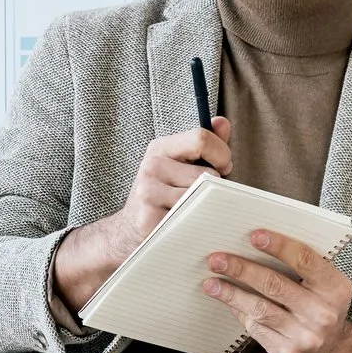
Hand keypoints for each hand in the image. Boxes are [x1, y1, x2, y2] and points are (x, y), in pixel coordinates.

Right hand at [52, 118, 231, 310]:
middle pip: (207, 173)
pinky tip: (182, 222)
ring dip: (203, 205)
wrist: (129, 230)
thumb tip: (222, 122)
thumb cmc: (164, 196)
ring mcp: (148, 191)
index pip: (201, 138)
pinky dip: (194, 221)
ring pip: (201, 196)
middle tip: (203, 194)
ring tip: (189, 209)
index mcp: (161, 148)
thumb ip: (206, 144)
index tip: (222, 167)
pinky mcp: (149, 216)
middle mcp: (152, 165)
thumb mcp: (181, 164)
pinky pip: (190, 216)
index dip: (221, 154)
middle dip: (214, 186)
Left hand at [202, 229, 351, 352]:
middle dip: (241, 270)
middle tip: (217, 259)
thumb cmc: (321, 308)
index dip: (279, 246)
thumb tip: (256, 244)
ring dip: (231, 293)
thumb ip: (303, 267)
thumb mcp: (325, 286)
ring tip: (211, 283)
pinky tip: (228, 302)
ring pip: (259, 308)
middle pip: (274, 284)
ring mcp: (304, 337)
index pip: (305, 260)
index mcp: (335, 289)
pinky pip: (256, 328)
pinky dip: (240, 312)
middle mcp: (323, 314)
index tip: (254, 235)